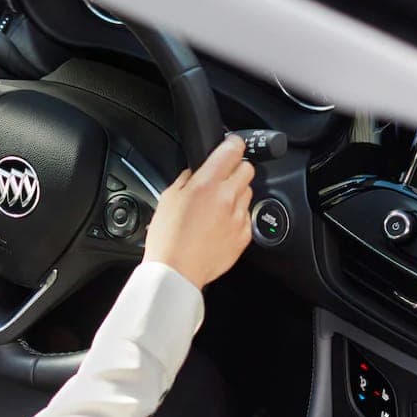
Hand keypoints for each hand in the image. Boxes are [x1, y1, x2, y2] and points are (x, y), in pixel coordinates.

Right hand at [143, 136, 255, 288]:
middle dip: (235, 170)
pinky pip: (247, 216)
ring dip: (236, 194)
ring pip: (248, 192)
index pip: (233, 149)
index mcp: (207, 184)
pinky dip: (237, 216)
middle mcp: (227, 197)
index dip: (232, 145)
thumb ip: (187, 178)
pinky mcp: (244, 235)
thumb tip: (197, 171)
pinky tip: (219, 225)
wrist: (176, 272)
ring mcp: (239, 217)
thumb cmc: (168, 239)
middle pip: (247, 168)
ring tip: (217, 207)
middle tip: (221, 180)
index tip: (230, 147)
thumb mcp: (168, 198)